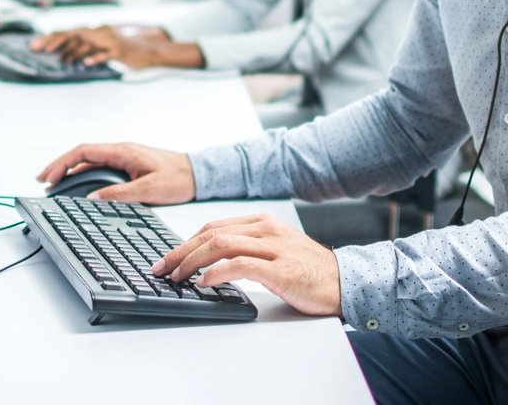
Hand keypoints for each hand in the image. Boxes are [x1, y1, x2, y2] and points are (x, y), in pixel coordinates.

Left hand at [30, 26, 123, 64]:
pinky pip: (106, 54)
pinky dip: (96, 58)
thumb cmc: (120, 50)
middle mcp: (100, 32)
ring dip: (74, 51)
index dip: (51, 37)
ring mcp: (110, 40)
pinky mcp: (120, 51)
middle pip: (75, 34)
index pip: (68, 31)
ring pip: (88, 43)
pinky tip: (86, 63)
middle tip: (42, 50)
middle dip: (56, 41)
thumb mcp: (100, 47)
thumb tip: (62, 53)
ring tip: (64, 60)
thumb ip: (83, 47)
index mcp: (93, 30)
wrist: (145, 51)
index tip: (35, 45)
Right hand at [37, 142, 194, 203]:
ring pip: (90, 163)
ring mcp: (123, 159)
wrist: (198, 174)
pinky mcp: (128, 167)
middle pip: (82, 156)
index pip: (84, 152)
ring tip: (55, 186)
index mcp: (122, 151)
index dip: (62, 162)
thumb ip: (120, 194)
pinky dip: (85, 176)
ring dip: (71, 172)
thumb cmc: (178, 178)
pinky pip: (101, 169)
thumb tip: (92, 199)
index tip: (48, 176)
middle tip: (43, 181)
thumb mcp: (149, 188)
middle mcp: (120, 152)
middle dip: (60, 167)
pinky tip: (79, 188)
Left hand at [151, 213, 341, 316]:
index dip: (186, 243)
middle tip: (161, 269)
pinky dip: (216, 273)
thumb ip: (248, 251)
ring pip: (220, 245)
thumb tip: (210, 264)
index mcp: (262, 223)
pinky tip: (203, 283)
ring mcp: (274, 248)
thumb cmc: (309, 271)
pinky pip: (240, 265)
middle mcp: (266, 229)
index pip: (213, 227)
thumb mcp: (276, 252)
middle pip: (211, 233)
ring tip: (177, 277)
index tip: (168, 259)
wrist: (345, 283)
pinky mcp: (281, 269)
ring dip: (191, 262)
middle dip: (180, 252)